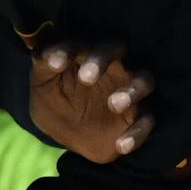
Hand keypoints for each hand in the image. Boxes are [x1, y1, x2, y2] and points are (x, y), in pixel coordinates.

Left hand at [31, 43, 153, 163]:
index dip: (69, 50)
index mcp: (87, 55)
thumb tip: (50, 57)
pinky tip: (122, 145)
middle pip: (117, 50)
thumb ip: (44, 66)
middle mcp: (114, 66)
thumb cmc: (55, 100)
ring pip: (144, 80)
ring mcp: (130, 91)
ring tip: (114, 104)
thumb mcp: (42, 85)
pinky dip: (137, 132)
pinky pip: (147, 121)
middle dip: (102, 60)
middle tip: (86, 77)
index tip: (55, 63)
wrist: (68, 135)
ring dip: (132, 90)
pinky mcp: (139, 118)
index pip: (81, 44)